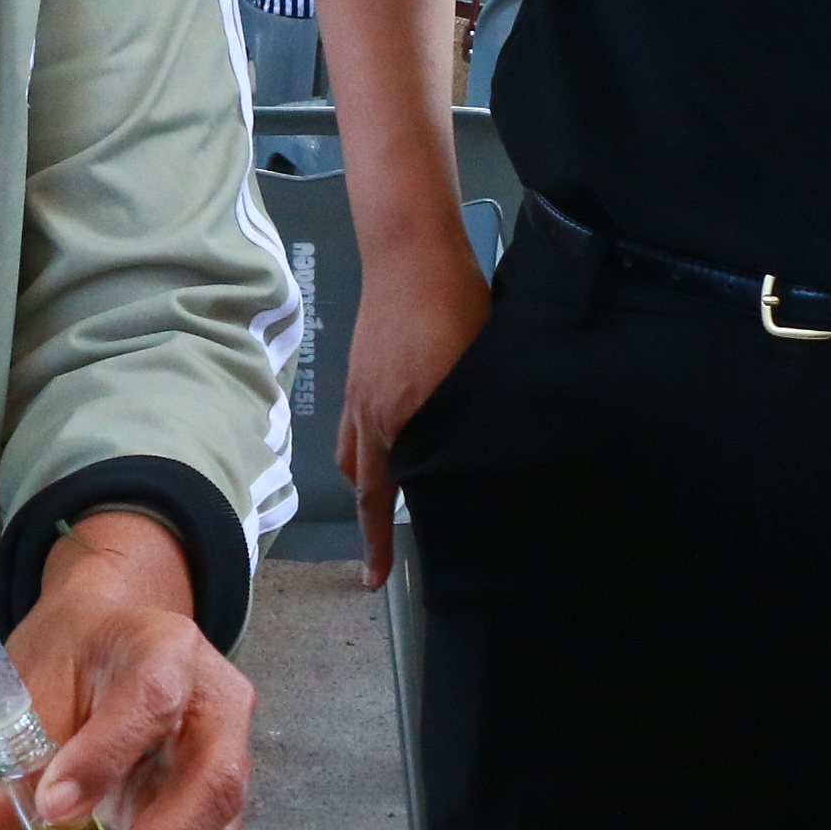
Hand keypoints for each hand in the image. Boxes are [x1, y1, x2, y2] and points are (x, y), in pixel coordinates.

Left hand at [0, 514, 251, 829]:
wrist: (114, 637)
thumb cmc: (74, 652)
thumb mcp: (36, 678)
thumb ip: (23, 749)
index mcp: (167, 650)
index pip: (150, 702)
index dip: (104, 758)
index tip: (50, 809)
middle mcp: (217, 705)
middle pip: (210, 784)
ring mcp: (229, 758)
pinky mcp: (218, 808)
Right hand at [337, 243, 489, 587]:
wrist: (412, 250)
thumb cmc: (452, 305)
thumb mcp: (472, 372)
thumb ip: (468, 423)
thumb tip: (478, 466)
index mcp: (393, 417)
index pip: (382, 494)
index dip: (381, 540)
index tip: (377, 579)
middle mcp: (365, 410)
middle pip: (360, 479)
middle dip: (369, 518)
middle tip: (380, 555)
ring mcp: (358, 389)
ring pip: (352, 451)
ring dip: (367, 481)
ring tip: (385, 503)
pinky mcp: (361, 369)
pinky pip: (355, 423)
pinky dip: (367, 445)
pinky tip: (393, 441)